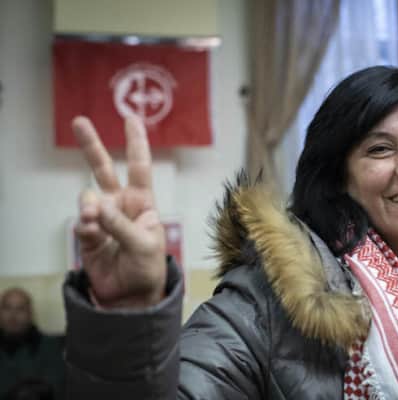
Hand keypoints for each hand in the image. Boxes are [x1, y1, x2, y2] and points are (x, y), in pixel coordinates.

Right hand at [73, 116, 166, 308]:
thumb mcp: (144, 245)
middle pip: (103, 170)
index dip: (136, 144)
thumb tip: (95, 205)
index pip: (140, 168)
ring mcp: (103, 219)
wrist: (131, 296)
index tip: (131, 119)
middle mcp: (121, 205)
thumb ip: (120, 225)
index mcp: (143, 203)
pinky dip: (85, 227)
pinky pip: (82, 223)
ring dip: (90, 207)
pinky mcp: (88, 234)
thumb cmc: (148, 268)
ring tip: (95, 221)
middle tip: (79, 121)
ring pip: (88, 198)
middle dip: (92, 146)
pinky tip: (91, 233)